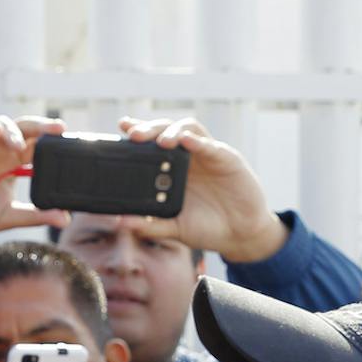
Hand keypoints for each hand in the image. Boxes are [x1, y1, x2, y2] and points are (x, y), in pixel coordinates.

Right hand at [0, 116, 70, 256]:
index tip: (72, 147)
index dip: (54, 145)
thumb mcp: (7, 217)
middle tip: (59, 128)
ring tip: (21, 145)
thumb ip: (35, 215)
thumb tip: (66, 218)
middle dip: (42, 127)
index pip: (38, 148)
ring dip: (14, 132)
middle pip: (25, 131)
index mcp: (13, 164)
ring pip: (2, 126)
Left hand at [116, 116, 289, 262]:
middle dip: (150, 128)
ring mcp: (207, 154)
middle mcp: (188, 157)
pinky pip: (211, 146)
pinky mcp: (227, 159)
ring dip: (173, 131)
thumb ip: (149, 225)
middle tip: (134, 135)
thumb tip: (121, 222)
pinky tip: (186, 142)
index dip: (138, 131)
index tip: (122, 127)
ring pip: (188, 129)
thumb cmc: (207, 227)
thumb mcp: (175, 228)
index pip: (152, 143)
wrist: (240, 235)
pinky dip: (198, 142)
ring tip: (162, 142)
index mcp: (172, 169)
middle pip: (166, 130)